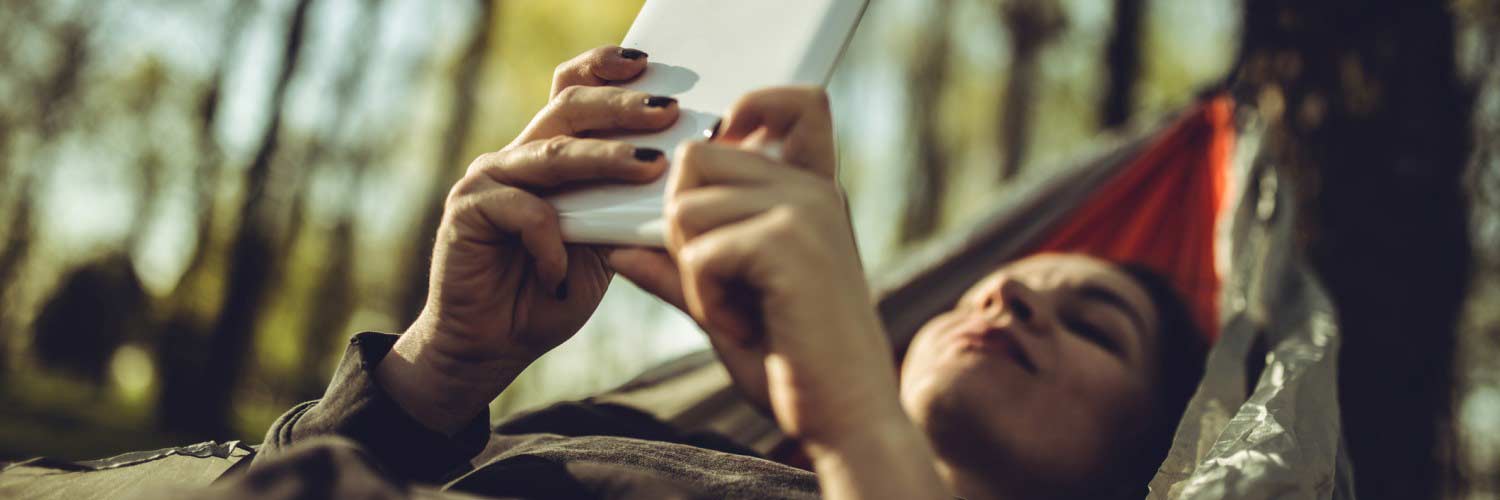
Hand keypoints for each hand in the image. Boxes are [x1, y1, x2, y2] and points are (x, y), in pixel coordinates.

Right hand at [376, 46, 676, 433]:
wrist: (490, 346)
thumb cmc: (548, 295)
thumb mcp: (600, 250)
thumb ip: (622, 213)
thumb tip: (676, 179)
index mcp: (549, 157)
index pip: (573, 92)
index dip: (604, 70)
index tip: (649, 64)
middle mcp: (517, 157)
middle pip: (568, 107)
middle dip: (622, 106)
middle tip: (667, 112)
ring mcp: (489, 180)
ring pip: (553, 154)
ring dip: (605, 159)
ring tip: (649, 168)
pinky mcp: (467, 211)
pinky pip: (524, 211)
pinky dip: (551, 242)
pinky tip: (559, 272)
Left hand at [609, 86, 901, 445]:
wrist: (849, 418)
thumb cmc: (795, 366)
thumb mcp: (728, 309)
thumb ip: (681, 271)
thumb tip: (620, 249)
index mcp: (812, 195)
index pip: (797, 102)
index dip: (750, 109)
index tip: (727, 158)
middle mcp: (813, 190)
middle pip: (697, 157)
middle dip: (683, 226)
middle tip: (722, 286)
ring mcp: (804, 210)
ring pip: (685, 207)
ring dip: (693, 273)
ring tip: (737, 314)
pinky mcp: (787, 242)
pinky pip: (698, 252)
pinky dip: (706, 301)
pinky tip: (745, 329)